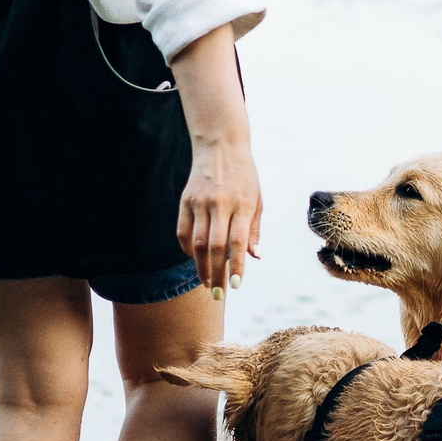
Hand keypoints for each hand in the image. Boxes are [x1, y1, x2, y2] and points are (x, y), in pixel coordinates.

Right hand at [177, 134, 261, 293]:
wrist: (221, 147)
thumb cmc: (245, 177)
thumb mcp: (257, 200)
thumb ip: (253, 229)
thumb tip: (255, 256)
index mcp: (241, 204)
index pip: (237, 242)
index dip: (237, 266)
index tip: (236, 286)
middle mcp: (219, 204)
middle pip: (214, 247)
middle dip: (216, 273)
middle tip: (218, 294)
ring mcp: (199, 202)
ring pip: (196, 243)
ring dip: (201, 266)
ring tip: (207, 282)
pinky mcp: (185, 201)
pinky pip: (184, 232)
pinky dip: (188, 250)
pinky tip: (196, 260)